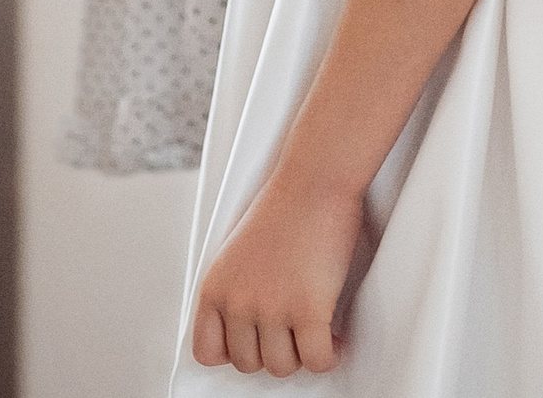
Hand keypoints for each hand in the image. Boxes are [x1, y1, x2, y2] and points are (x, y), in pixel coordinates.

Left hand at [191, 170, 366, 377]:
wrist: (315, 177)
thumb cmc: (287, 203)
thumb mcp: (240, 251)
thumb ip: (239, 290)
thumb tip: (253, 328)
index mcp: (216, 287)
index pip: (208, 351)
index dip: (235, 352)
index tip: (256, 344)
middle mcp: (238, 302)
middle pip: (250, 363)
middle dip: (275, 351)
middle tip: (294, 335)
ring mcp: (272, 308)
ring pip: (283, 366)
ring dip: (302, 354)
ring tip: (315, 335)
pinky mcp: (308, 310)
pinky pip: (317, 360)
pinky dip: (329, 356)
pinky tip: (335, 340)